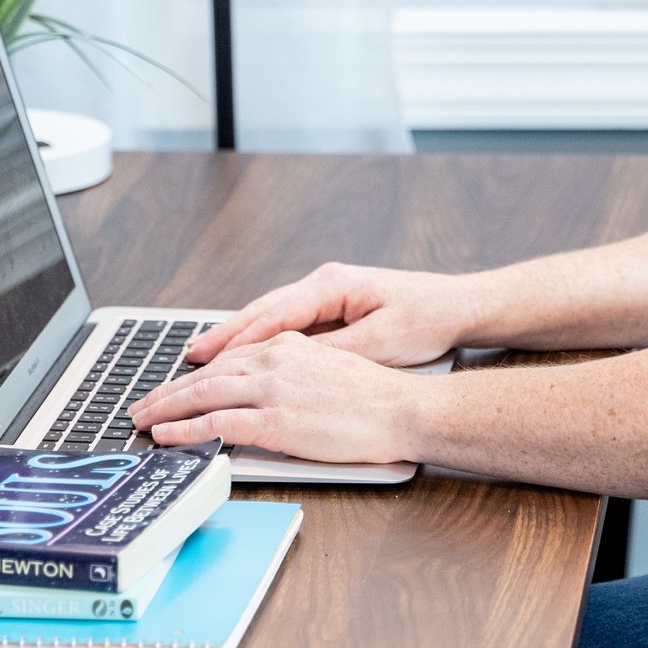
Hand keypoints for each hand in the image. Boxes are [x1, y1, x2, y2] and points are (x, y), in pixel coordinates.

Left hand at [131, 331, 424, 464]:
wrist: (403, 410)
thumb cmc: (375, 400)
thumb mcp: (326, 371)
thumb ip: (289, 376)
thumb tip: (261, 395)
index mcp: (288, 345)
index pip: (228, 359)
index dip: (195, 375)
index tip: (174, 387)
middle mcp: (275, 360)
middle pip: (207, 374)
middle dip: (169, 390)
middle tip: (141, 404)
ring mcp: (273, 390)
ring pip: (203, 394)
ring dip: (166, 408)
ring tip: (142, 420)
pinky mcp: (276, 421)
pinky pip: (217, 424)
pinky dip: (185, 430)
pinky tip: (166, 436)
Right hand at [184, 262, 473, 367]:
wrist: (459, 306)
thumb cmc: (426, 318)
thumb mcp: (380, 342)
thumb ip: (333, 352)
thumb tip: (289, 364)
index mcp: (331, 284)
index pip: (272, 313)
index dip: (235, 337)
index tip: (205, 356)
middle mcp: (324, 283)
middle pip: (262, 310)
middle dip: (224, 335)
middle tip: (188, 357)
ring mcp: (327, 293)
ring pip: (271, 316)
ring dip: (239, 337)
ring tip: (203, 357)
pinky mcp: (334, 307)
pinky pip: (288, 324)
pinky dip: (263, 339)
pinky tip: (245, 357)